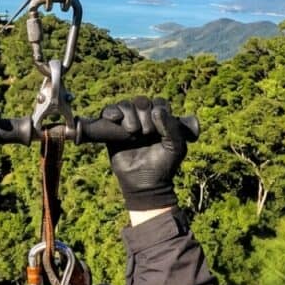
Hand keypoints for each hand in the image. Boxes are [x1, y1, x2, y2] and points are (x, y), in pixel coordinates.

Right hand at [101, 96, 187, 212]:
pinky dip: (111, 111)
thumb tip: (156, 111)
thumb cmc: (164, 165)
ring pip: (125, 105)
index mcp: (161, 119)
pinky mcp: (111, 130)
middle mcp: (144, 118)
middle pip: (141, 101)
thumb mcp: (176, 146)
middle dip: (144, 115)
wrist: (145, 183)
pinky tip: (115, 118)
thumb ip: (172, 126)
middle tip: (145, 134)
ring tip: (132, 132)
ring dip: (130, 115)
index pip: (159, 103)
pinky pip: (108, 112)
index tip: (158, 130)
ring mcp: (127, 123)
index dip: (158, 111)